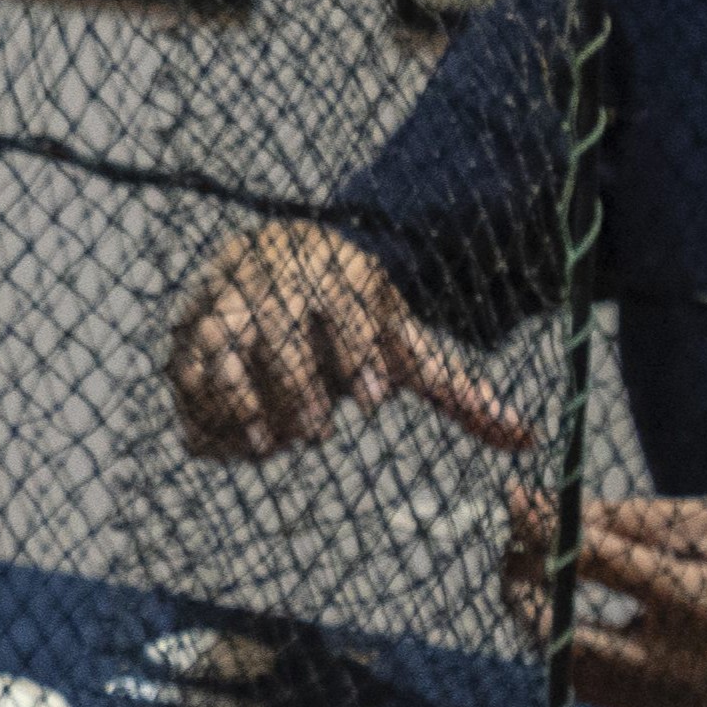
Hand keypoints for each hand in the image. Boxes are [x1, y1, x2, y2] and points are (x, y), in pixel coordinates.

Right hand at [170, 223, 533, 459]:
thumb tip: (526, 437)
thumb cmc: (350, 313)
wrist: (280, 258)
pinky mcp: (187, 332)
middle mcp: (271, 281)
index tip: (375, 401)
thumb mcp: (403, 342)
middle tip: (316, 434)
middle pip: (274, 323)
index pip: (343, 299)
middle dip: (294, 381)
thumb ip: (455, 389)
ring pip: (214, 342)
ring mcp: (222, 304)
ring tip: (266, 446)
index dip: (358, 347)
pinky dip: (197, 409)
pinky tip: (226, 447)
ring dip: (235, 397)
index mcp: (332, 270)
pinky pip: (180, 370)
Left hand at [501, 489, 706, 706]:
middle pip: (555, 624)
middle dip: (520, 583)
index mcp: (693, 596)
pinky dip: (575, 655)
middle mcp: (673, 656)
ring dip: (539, 623)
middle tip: (517, 552)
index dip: (538, 524)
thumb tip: (576, 510)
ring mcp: (670, 698)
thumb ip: (650, 520)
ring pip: (566, 666)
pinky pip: (600, 691)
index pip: (586, 555)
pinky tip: (575, 622)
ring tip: (538, 585)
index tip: (514, 501)